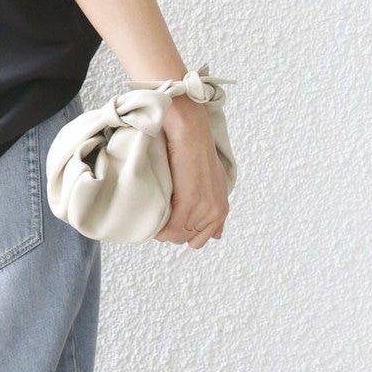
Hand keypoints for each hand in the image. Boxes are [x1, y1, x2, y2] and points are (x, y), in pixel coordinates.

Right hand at [153, 98, 229, 249]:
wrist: (190, 131)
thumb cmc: (195, 150)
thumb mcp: (213, 182)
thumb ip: (214, 207)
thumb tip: (216, 236)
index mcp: (221, 208)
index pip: (200, 239)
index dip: (182, 230)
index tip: (170, 216)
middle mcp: (216, 211)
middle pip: (185, 239)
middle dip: (170, 229)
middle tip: (159, 210)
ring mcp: (204, 208)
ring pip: (175, 236)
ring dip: (161, 227)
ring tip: (154, 208)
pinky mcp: (190, 202)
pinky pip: (169, 230)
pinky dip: (157, 226)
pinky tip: (150, 213)